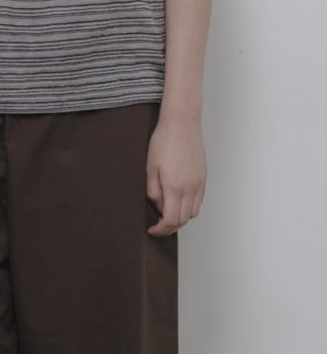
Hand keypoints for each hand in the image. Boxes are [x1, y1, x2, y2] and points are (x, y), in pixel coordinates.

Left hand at [146, 114, 206, 235]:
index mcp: (174, 187)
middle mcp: (190, 188)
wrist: (182, 123)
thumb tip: (158, 206)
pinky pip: (199, 200)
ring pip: (193, 212)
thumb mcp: (150, 167)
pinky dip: (190, 206)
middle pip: (183, 220)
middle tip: (158, 225)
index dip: (161, 230)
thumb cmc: (164, 141)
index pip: (171, 220)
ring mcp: (199, 183)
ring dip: (181, 217)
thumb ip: (153, 190)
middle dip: (170, 227)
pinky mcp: (204, 177)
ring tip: (168, 212)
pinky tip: (180, 200)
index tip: (152, 230)